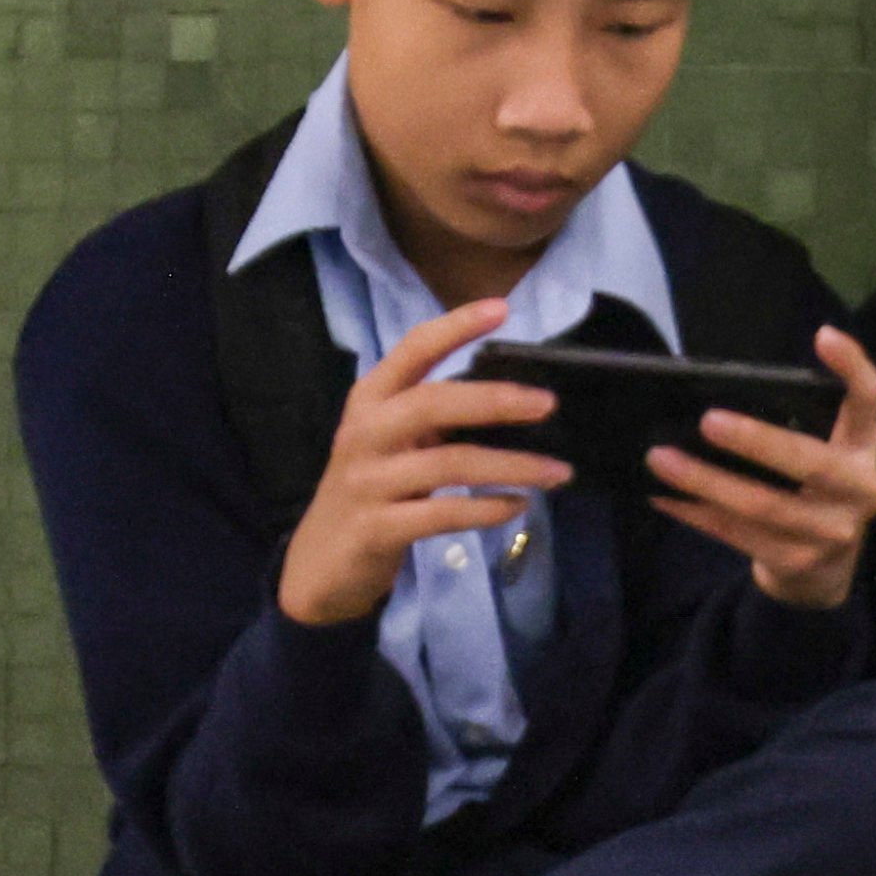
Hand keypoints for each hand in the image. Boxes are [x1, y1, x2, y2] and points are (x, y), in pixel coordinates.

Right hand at [275, 298, 568, 628]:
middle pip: (433, 403)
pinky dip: (487, 509)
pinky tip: (518, 506)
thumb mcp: (393, 443)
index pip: (412, 349)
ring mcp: (366, 482)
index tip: (503, 309)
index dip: (455, 326)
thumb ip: (435, 416)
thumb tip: (516, 396)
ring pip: (450, 463)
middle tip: (548, 404)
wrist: (318, 567)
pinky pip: (443, 514)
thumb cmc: (371, 490)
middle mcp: (364, 433)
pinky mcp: (376, 528)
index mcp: (371, 400)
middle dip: (496, 400)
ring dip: (513, 466)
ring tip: (557, 471)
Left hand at [647, 326, 875, 611]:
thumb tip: (724, 395)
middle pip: (808, 462)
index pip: (868, 399)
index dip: (852, 367)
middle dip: (756, 441)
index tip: (823, 334)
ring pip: (762, 505)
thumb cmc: (818, 489)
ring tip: (661, 459)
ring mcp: (831, 532)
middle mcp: (860, 489)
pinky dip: (696, 513)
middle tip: (707, 421)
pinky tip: (664, 496)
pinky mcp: (797, 563)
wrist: (828, 569)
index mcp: (865, 447)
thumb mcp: (829, 452)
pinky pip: (737, 534)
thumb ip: (805, 426)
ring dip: (705, 481)